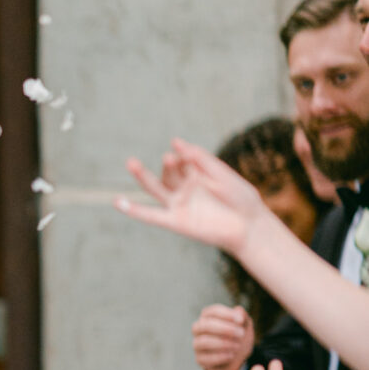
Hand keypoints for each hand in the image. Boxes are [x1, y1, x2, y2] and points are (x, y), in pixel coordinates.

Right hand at [120, 139, 265, 257]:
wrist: (250, 226)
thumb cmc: (241, 199)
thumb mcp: (222, 174)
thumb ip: (201, 159)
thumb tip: (175, 142)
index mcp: (197, 174)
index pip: (183, 160)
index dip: (183, 154)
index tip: (187, 153)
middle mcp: (185, 188)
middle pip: (167, 173)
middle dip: (164, 164)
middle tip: (167, 157)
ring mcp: (179, 204)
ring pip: (156, 189)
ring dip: (142, 177)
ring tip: (131, 163)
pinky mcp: (175, 222)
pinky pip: (151, 216)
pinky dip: (134, 210)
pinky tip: (118, 203)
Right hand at [193, 304, 255, 369]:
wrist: (238, 358)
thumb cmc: (238, 338)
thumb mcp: (245, 326)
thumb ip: (243, 317)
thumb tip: (238, 310)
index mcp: (208, 317)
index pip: (212, 311)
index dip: (226, 314)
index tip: (240, 320)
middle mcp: (199, 329)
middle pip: (205, 325)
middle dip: (225, 329)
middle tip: (241, 334)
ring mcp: (197, 344)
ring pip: (204, 342)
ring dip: (223, 343)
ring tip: (237, 346)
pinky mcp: (199, 359)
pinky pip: (206, 358)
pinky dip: (220, 357)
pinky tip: (231, 355)